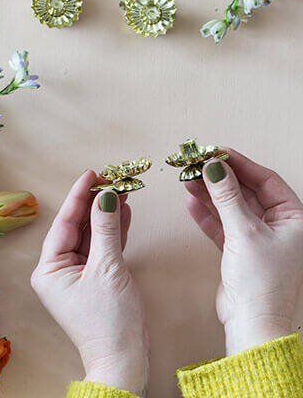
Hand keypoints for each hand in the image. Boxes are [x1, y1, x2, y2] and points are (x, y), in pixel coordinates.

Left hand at [31, 170, 148, 395]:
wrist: (125, 359)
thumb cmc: (109, 321)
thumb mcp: (107, 268)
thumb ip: (106, 229)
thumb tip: (106, 196)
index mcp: (48, 269)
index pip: (63, 223)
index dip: (78, 196)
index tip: (91, 173)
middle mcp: (58, 269)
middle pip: (77, 226)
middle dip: (94, 203)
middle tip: (111, 179)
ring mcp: (77, 273)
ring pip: (91, 235)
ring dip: (106, 214)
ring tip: (122, 190)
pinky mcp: (95, 277)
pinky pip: (102, 247)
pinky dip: (113, 231)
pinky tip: (123, 212)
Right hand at [186, 149, 302, 354]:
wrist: (252, 325)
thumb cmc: (262, 284)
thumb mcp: (245, 232)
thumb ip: (227, 198)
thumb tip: (214, 167)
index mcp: (294, 218)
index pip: (266, 180)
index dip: (239, 165)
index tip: (216, 153)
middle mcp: (278, 226)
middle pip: (245, 192)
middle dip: (220, 180)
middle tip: (196, 166)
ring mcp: (257, 238)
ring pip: (230, 208)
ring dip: (209, 195)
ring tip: (188, 181)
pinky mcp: (239, 251)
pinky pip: (221, 225)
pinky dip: (206, 215)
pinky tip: (192, 203)